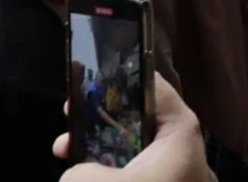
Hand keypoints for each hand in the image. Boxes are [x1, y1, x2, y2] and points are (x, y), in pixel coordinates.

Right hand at [52, 73, 211, 181]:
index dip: (129, 79)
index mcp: (181, 136)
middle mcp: (183, 155)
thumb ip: (81, 171)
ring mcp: (174, 180)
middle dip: (104, 121)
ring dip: (100, 156)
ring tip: (64, 153)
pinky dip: (108, 176)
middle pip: (143, 124)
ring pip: (134, 157)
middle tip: (72, 119)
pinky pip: (135, 178)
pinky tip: (81, 177)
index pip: (160, 91)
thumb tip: (77, 175)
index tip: (97, 76)